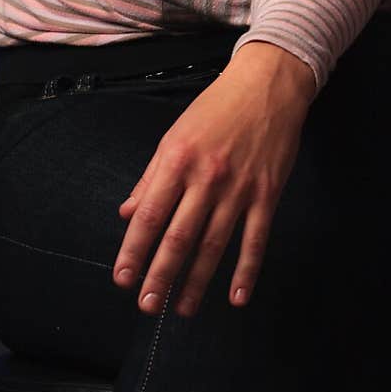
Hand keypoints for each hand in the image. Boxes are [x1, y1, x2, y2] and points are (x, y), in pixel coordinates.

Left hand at [112, 42, 314, 317]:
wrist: (267, 84)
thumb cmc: (217, 106)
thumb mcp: (175, 134)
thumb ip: (150, 176)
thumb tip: (127, 212)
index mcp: (177, 160)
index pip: (149, 214)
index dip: (133, 251)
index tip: (123, 278)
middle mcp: (206, 177)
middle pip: (178, 237)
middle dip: (160, 276)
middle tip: (147, 305)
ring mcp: (239, 188)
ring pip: (214, 245)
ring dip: (196, 281)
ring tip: (181, 308)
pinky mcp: (267, 193)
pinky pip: (255, 240)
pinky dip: (246, 271)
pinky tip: (236, 296)